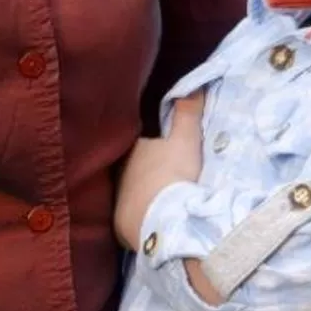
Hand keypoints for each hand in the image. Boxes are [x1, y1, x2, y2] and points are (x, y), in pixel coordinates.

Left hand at [114, 94, 205, 249]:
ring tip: (160, 204)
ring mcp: (117, 200)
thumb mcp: (186, 140)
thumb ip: (188, 113)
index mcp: (134, 151)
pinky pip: (131, 220)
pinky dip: (140, 220)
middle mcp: (119, 173)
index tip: (167, 157)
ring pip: (131, 195)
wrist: (163, 218)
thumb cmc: (174, 174)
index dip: (154, 151)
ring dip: (143, 198)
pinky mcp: (120, 226)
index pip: (143, 147)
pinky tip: (151, 224)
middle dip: (147, 175)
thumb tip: (193, 85)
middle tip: (167, 183)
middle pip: (135, 171)